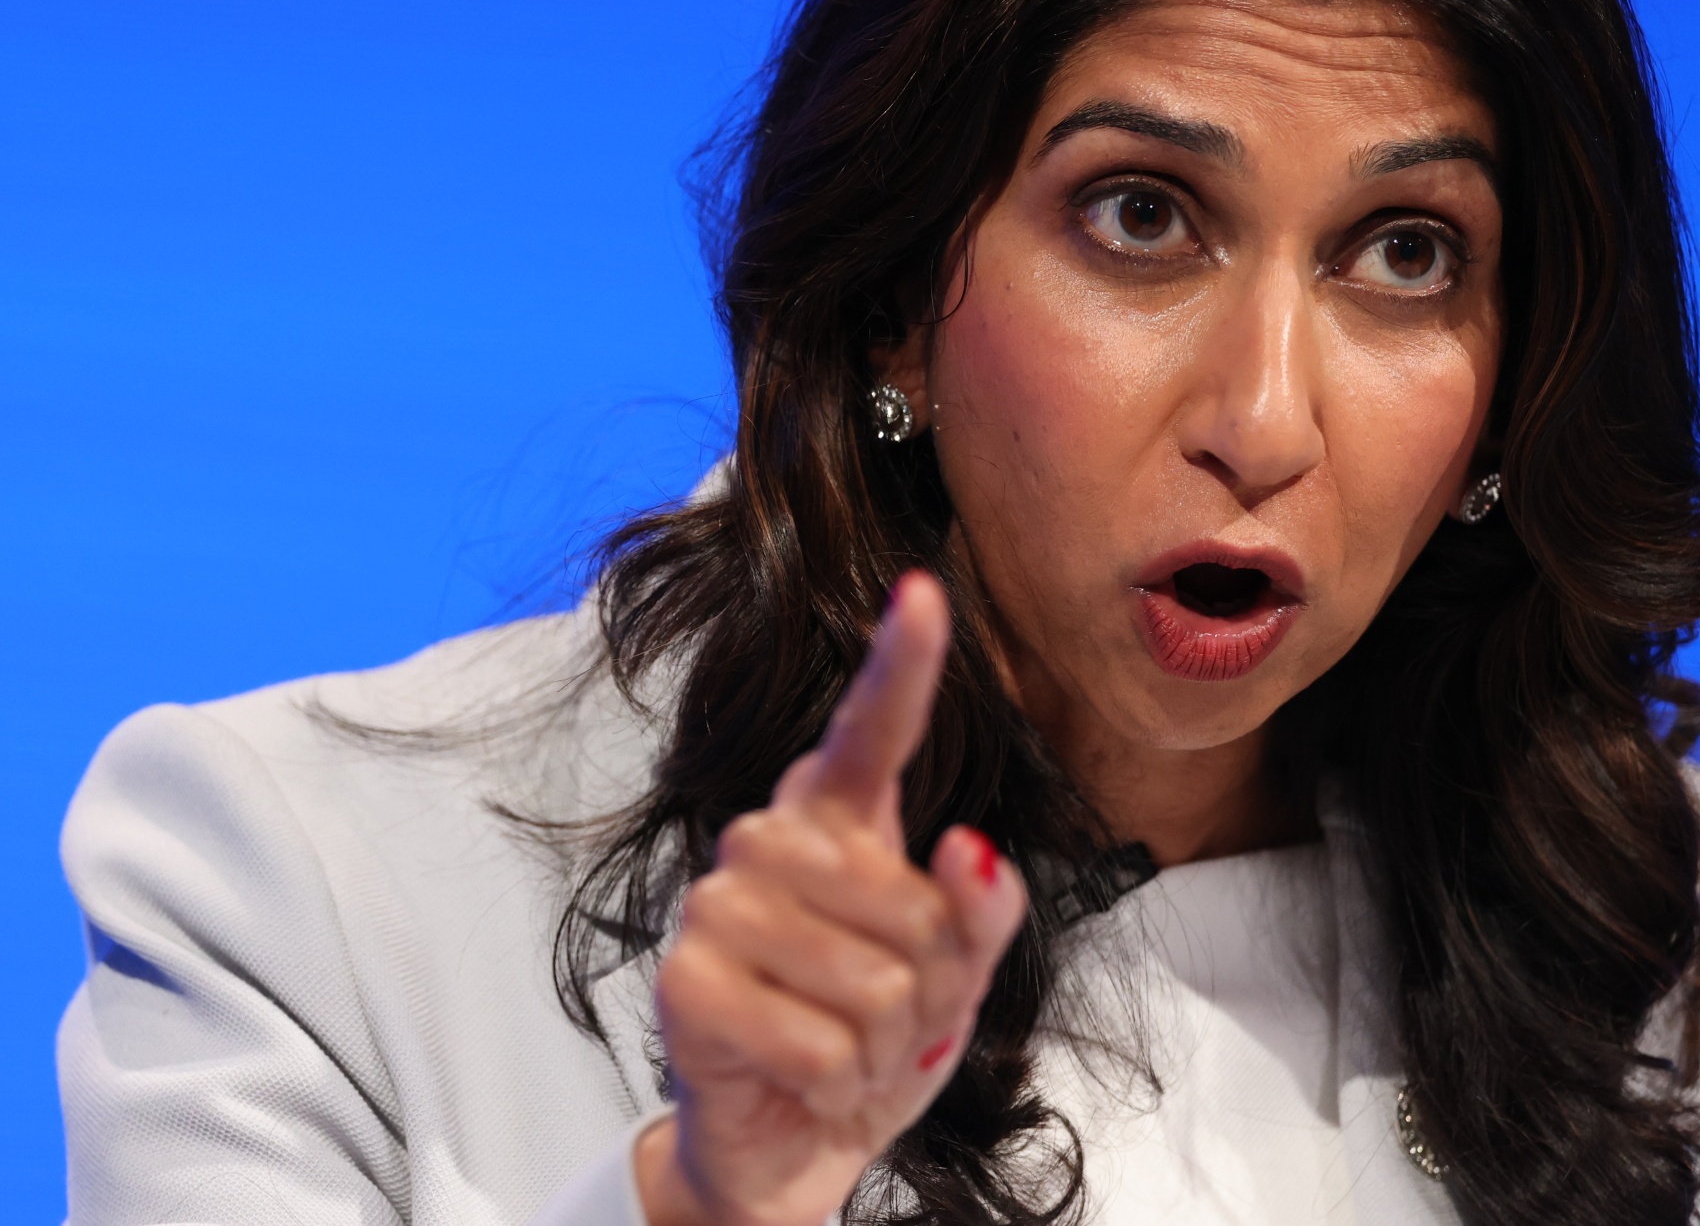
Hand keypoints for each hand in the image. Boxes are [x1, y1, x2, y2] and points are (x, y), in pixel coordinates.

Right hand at [636, 571, 1028, 1225]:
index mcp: (839, 821)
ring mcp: (718, 904)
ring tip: (844, 1048)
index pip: (873, 732)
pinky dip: (835, 1082)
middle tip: (884, 1019)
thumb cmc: (876, 1038)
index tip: (921, 592)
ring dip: (882, 1044)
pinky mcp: (685, 980)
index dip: (901, 664)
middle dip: (927, 988)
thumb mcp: (959, 978)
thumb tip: (967, 848)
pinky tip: (803, 1078)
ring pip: (872, 980)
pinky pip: (818, 1040)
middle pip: (910, 906)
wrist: (793, 1142)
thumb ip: (981, 912)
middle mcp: (769, 842)